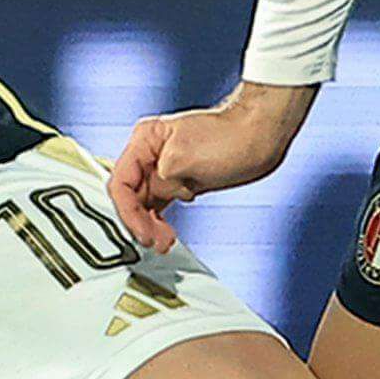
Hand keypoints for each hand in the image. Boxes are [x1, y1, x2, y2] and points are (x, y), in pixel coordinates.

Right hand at [108, 82, 317, 251]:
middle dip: (139, 222)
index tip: (140, 232)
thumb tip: (155, 194)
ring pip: (142, 205)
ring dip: (149, 226)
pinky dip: (159, 222)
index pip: (121, 182)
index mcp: (145, 139)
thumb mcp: (186, 158)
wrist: (258, 137)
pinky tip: (167, 234)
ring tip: (163, 242)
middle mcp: (149, 154)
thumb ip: (160, 179)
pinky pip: (157, 207)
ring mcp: (163, 169)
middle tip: (153, 242)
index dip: (128, 211)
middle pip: (129, 196)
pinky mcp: (178, 182)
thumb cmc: (231, 136)